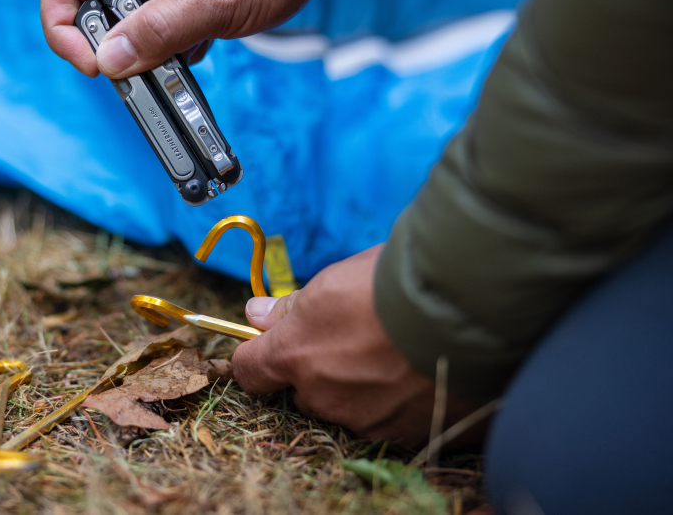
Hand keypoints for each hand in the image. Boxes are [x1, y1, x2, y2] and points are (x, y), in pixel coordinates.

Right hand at [40, 0, 330, 78]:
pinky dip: (169, 44)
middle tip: (152, 69)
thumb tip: (109, 60)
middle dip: (112, 51)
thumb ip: (161, 30)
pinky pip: (154, 23)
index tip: (98, 66)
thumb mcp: (216, 0)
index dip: (64, 34)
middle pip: (90, 14)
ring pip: (124, 24)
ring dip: (146, 52)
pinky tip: (199, 44)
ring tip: (184, 56)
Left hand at [232, 245, 482, 448]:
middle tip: (356, 335)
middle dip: (320, 369)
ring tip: (399, 350)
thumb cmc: (393, 283)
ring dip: (363, 387)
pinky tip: (423, 369)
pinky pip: (392, 421)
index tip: (271, 342)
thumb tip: (256, 314)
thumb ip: (291, 308)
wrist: (468, 307)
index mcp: (295, 356)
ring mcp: (367, 421)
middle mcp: (324, 397)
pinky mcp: (410, 436)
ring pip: (349, 408)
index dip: (259, 355)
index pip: (251, 370)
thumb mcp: (333, 281)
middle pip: (304, 391)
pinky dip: (402, 402)